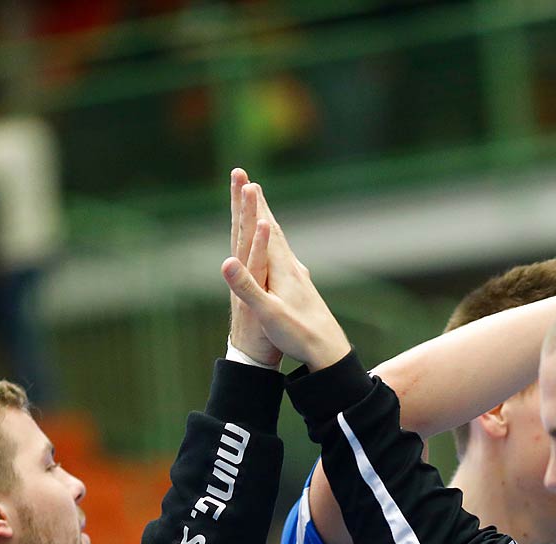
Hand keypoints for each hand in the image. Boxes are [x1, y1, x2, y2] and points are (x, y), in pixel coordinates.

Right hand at [220, 175, 351, 371]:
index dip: (252, 205)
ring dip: (269, 222)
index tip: (246, 180)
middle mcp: (292, 267)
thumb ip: (246, 286)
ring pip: (281, 242)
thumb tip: (226, 260)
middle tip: (250, 182)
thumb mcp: (267, 312)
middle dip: (259, 205)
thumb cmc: (297, 334)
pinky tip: (280, 250)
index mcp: (281, 268)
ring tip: (262, 209)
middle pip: (273, 229)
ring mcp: (299, 276)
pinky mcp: (302, 287)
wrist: (328, 350)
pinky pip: (285, 257)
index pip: (263, 229)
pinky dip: (277, 245)